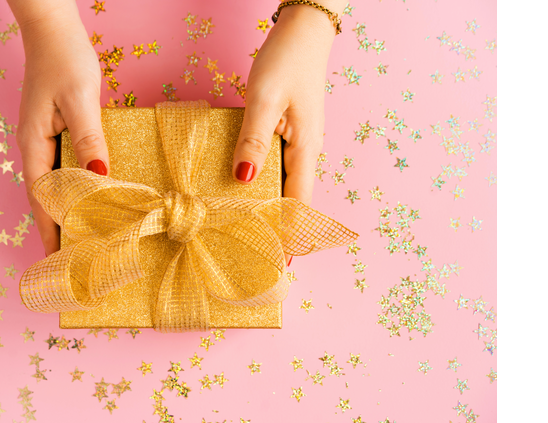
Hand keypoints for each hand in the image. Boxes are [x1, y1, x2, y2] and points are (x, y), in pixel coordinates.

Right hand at [8, 0, 109, 256]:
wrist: (52, 31)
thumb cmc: (64, 60)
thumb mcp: (79, 99)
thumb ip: (88, 137)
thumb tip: (99, 174)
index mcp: (33, 145)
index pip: (42, 200)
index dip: (51, 231)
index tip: (60, 261)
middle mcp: (34, 148)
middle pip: (46, 199)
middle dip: (59, 229)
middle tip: (78, 259)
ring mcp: (43, 141)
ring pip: (55, 186)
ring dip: (68, 212)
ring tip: (87, 239)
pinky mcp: (55, 133)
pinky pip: (64, 170)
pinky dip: (76, 189)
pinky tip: (91, 198)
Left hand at [232, 3, 342, 265]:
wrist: (303, 32)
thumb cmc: (287, 62)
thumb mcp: (264, 100)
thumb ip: (253, 140)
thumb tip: (243, 180)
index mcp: (306, 150)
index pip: (298, 204)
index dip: (289, 235)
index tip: (280, 265)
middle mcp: (304, 152)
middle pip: (291, 200)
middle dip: (277, 229)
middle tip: (254, 256)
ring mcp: (296, 143)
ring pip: (282, 185)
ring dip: (267, 208)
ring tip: (245, 233)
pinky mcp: (285, 133)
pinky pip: (274, 167)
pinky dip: (261, 184)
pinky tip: (241, 190)